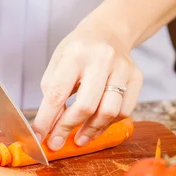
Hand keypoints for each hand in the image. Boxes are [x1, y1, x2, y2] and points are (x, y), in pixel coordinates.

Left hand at [32, 16, 142, 150]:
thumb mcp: (57, 64)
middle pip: (86, 105)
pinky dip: (108, 123)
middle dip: (68, 128)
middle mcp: (101, 58)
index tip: (39, 137)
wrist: (108, 32)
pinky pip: (124, 111)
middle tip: (57, 142)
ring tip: (79, 138)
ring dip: (91, 130)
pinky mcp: (137, 77)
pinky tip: (97, 125)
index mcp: (75, 54)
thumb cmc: (77, 52)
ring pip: (109, 111)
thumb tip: (49, 128)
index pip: (57, 93)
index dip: (46, 119)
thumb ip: (52, 95)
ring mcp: (122, 68)